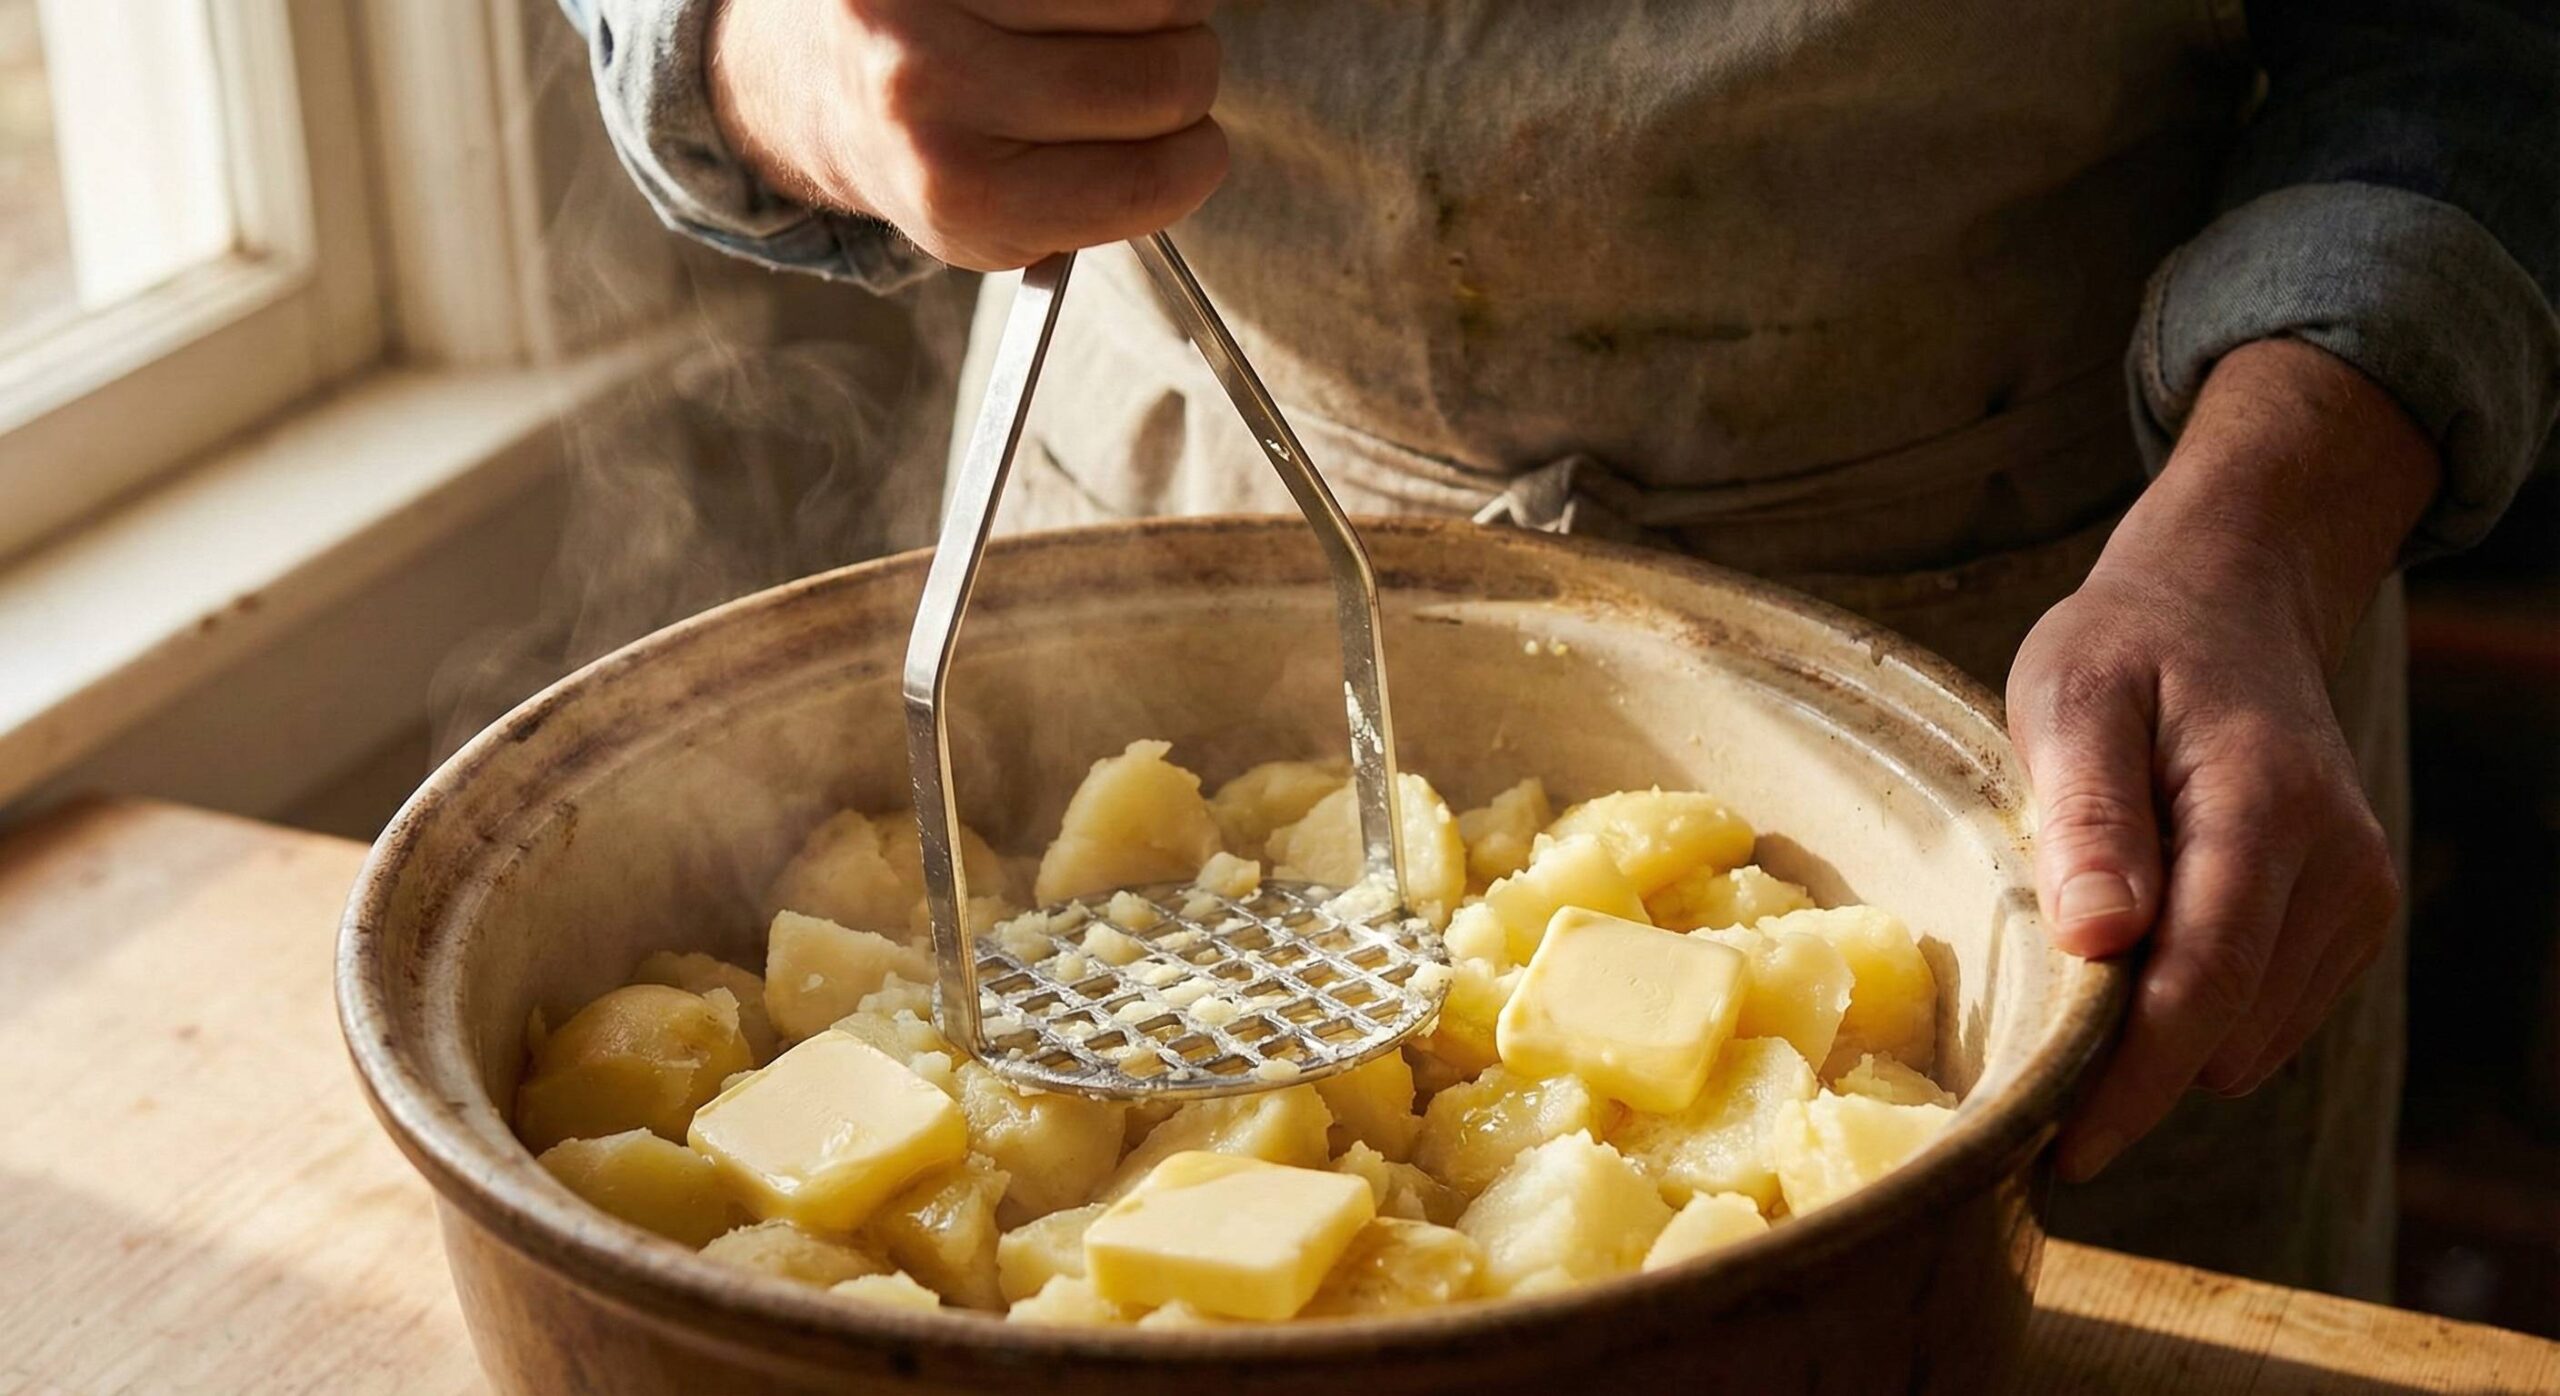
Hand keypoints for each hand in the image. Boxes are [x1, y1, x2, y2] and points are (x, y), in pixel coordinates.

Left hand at [707, 0, 1226, 269]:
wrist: (812, 78)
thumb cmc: (927, 150)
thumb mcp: (996, 227)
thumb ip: (1095, 206)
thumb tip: (1187, 149)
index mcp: (963, 192)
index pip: (1153, 180)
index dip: (1195, 161)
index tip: (1189, 148)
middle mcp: (938, 90)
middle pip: (1166, 78)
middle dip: (1186, 76)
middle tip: (1154, 76)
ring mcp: (930, 2)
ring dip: (1154, 11)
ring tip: (1110, 26)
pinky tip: (1071, 5)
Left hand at [2008, 339, 2440, 1180]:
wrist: (2228, 606)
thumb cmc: (2127, 649)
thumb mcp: (2071, 695)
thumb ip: (2087, 812)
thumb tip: (2101, 938)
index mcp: (2263, 807)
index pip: (2200, 985)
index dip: (2128, 1083)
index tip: (2056, 1151)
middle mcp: (2336, 864)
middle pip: (2223, 1029)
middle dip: (2126, 1072)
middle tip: (2023, 1077)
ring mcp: (2355, 898)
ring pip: (2244, 1042)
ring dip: (2159, 1038)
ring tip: (2087, 954)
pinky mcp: (2352, 921)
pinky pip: (2261, 1022)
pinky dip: (2196, 1017)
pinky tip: (2144, 948)